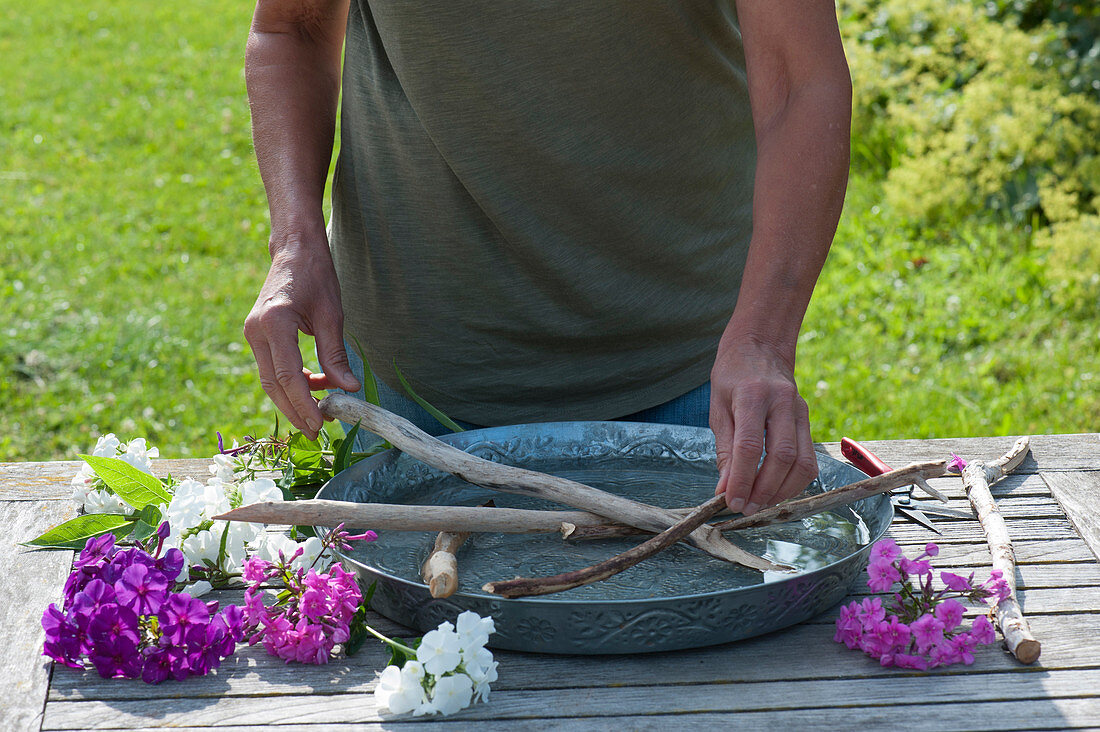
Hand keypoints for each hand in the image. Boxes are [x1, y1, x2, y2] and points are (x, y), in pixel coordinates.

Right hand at [243, 231, 360, 438]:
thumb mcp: (333, 315)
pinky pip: (271, 367)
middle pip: (272, 384)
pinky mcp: (256, 335)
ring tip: (319, 414)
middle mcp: (256, 330)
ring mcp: (252, 333)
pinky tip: (314, 385)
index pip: (287, 376)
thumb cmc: (317, 276)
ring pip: (269, 379)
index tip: (319, 423)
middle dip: (295, 409)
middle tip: (317, 431)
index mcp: (274, 323)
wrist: (294, 250)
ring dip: (293, 399)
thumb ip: (336, 355)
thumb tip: (350, 389)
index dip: (303, 404)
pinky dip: (291, 381)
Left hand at [710, 334, 817, 514]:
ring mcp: (800, 410)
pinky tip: (776, 489)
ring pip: (802, 461)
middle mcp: (782, 401)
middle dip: (763, 489)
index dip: (742, 479)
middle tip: (746, 508)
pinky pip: (809, 458)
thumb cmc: (732, 376)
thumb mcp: (717, 408)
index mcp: (752, 394)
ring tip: (760, 504)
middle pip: (781, 456)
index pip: (750, 446)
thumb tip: (726, 489)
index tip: (731, 501)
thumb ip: (724, 450)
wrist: (761, 345)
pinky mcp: (808, 419)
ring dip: (782, 491)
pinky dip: (794, 481)